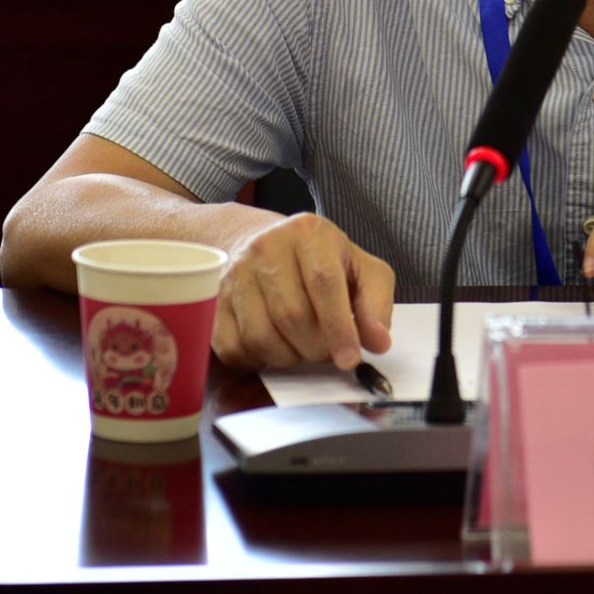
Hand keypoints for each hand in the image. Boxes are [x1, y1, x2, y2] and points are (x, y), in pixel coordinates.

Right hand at [211, 211, 395, 370]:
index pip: (324, 283)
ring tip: (303, 347)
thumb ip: (376, 302)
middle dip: (317, 347)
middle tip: (328, 351)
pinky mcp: (214, 302)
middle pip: (292, 315)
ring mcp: (235, 274)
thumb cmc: (320, 260)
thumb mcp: (360, 267)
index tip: (350, 359)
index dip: (339, 327)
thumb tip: (379, 341)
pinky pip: (234, 348)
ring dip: (289, 357)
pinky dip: (259, 360)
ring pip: (261, 336)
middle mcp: (266, 247)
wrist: (263, 243)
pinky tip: (275, 347)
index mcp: (307, 233)